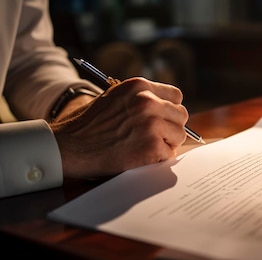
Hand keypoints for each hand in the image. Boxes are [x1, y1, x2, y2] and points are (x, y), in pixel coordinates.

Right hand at [50, 77, 188, 178]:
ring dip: (166, 144)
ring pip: (179, 135)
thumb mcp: (114, 98)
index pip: (176, 96)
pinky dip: (158, 159)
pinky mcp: (151, 146)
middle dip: (171, 128)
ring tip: (144, 147)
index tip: (162, 120)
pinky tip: (139, 157)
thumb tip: (166, 109)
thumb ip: (140, 99)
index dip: (169, 110)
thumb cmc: (88, 125)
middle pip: (181, 115)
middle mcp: (147, 101)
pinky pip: (169, 154)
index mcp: (139, 86)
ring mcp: (151, 124)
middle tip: (154, 137)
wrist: (68, 146)